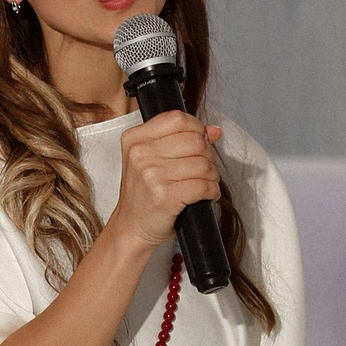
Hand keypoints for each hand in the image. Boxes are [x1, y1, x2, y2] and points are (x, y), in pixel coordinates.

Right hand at [109, 113, 223, 252]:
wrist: (131, 227)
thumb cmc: (143, 194)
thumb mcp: (152, 160)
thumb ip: (181, 139)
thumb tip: (214, 130)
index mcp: (135, 139)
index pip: (177, 118)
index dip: (197, 128)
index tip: (200, 141)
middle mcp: (140, 154)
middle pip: (194, 141)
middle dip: (207, 155)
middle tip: (203, 167)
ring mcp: (152, 176)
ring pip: (203, 164)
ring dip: (211, 175)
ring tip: (205, 183)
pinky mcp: (165, 197)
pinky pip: (203, 186)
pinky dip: (212, 191)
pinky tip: (206, 194)